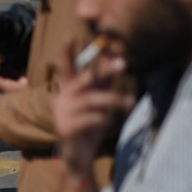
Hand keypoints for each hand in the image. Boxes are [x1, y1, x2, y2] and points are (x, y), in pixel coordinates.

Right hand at [52, 37, 133, 174]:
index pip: (67, 68)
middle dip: (104, 71)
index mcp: (67, 90)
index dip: (68, 53)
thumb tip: (114, 61)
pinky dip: (101, 119)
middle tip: (124, 63)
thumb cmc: (88, 126)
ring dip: (113, 100)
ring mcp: (61, 113)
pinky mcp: (65, 128)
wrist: (78, 157)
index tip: (70, 35)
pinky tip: (107, 122)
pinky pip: (89, 119)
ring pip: (91, 100)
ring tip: (130, 103)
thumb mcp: (97, 103)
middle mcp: (61, 98)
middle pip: (84, 80)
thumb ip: (101, 85)